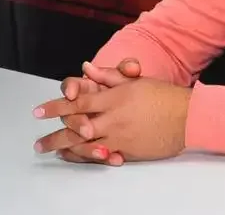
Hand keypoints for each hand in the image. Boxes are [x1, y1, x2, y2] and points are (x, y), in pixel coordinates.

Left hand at [33, 75, 190, 163]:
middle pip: (75, 128)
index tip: (39, 112)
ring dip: (66, 149)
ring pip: (85, 145)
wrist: (187, 117)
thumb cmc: (163, 96)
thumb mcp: (136, 81)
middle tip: (38, 143)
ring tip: (52, 152)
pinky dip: (86, 158)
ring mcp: (120, 137)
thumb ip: (109, 76)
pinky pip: (102, 157)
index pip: (77, 102)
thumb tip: (87, 68)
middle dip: (53, 136)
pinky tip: (77, 157)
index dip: (56, 107)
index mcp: (114, 98)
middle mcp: (113, 118)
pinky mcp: (128, 151)